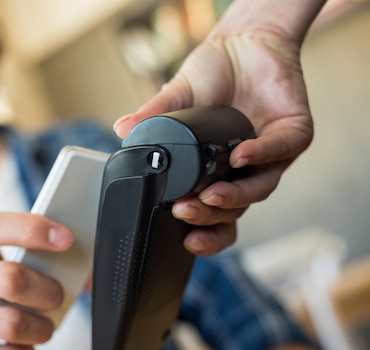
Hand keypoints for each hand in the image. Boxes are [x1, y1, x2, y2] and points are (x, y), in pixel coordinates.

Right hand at [0, 212, 72, 349]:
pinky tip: (22, 346)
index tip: (66, 238)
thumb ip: (31, 262)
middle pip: (10, 279)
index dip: (31, 228)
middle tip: (56, 297)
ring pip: (12, 324)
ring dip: (41, 328)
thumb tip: (87, 277)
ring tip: (43, 327)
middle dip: (48, 291)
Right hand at [114, 30, 312, 255]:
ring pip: (259, 189)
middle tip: (184, 210)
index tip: (186, 240)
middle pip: (234, 210)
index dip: (205, 235)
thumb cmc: (211, 77)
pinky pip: (281, 150)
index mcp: (217, 175)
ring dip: (235, 196)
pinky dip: (261, 154)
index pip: (215, 218)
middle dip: (210, 216)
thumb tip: (121, 129)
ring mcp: (272, 156)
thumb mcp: (175, 98)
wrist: (244, 43)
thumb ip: (152, 117)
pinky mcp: (294, 133)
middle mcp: (245, 172)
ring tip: (210, 192)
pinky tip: (240, 154)